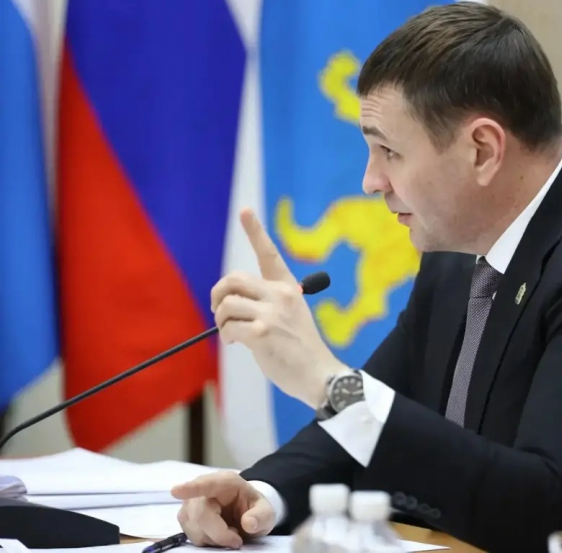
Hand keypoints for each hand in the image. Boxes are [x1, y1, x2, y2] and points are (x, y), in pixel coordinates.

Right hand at [171, 472, 274, 547]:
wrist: (244, 513)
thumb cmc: (253, 509)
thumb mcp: (266, 511)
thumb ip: (261, 516)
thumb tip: (249, 524)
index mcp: (225, 482)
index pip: (206, 484)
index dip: (191, 488)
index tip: (176, 491)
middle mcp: (203, 491)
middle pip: (200, 515)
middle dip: (219, 533)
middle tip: (237, 540)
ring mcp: (190, 505)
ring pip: (195, 530)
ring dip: (214, 539)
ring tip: (230, 532)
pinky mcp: (186, 519)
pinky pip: (192, 538)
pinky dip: (208, 542)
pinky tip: (218, 535)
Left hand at [212, 208, 346, 407]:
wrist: (319, 374)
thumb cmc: (301, 349)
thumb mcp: (291, 316)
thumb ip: (268, 304)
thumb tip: (232, 305)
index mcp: (288, 288)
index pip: (270, 254)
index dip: (255, 231)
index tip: (244, 211)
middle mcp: (281, 295)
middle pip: (233, 279)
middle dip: (218, 295)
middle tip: (221, 313)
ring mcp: (272, 313)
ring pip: (227, 304)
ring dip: (220, 320)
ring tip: (230, 333)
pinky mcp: (263, 333)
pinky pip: (228, 327)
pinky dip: (227, 336)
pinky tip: (237, 343)